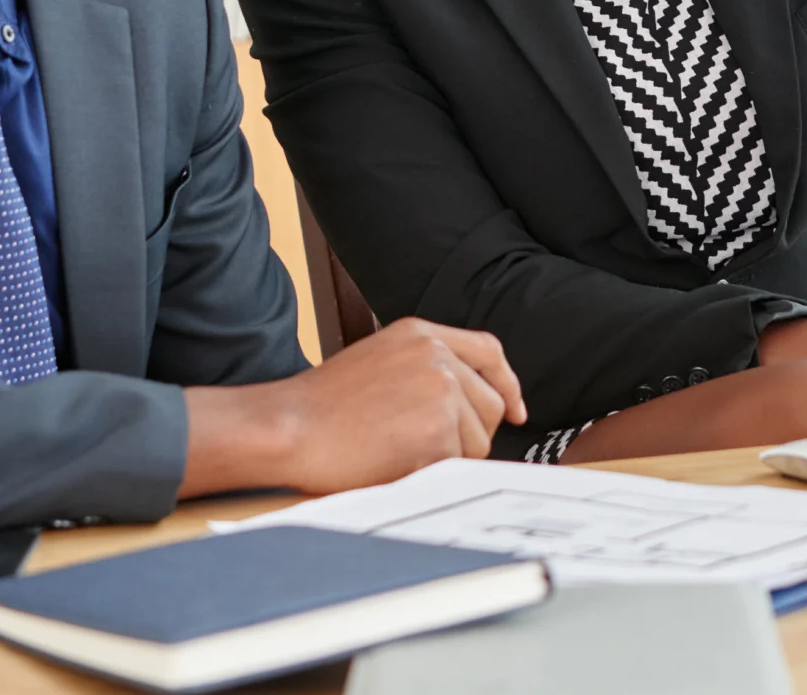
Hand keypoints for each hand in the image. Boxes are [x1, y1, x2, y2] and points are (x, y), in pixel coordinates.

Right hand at [182, 318, 524, 497]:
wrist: (289, 427)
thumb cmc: (322, 407)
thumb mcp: (379, 362)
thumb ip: (424, 368)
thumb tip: (470, 402)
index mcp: (421, 334)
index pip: (489, 352)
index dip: (508, 383)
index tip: (517, 410)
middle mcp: (437, 356)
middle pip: (492, 404)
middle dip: (472, 434)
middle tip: (427, 448)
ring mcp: (440, 391)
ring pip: (478, 440)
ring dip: (449, 456)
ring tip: (398, 451)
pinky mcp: (437, 429)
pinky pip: (456, 464)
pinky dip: (430, 473)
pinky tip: (393, 463)